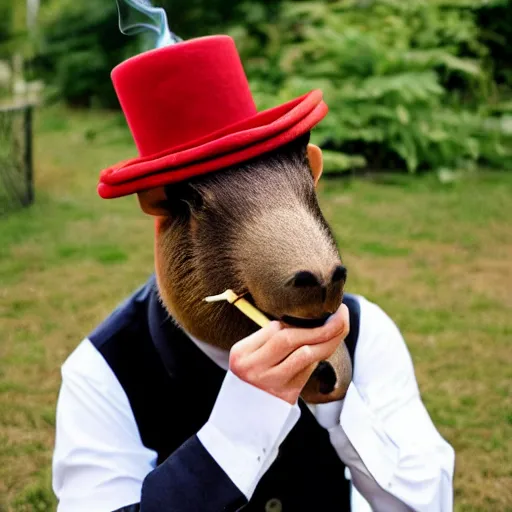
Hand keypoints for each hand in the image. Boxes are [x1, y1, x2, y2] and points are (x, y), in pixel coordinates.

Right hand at [229, 304, 349, 404]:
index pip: (275, 329)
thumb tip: (306, 319)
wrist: (245, 416)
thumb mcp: (249, 355)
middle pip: (289, 339)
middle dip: (318, 324)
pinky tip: (331, 343)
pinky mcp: (287, 396)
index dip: (300, 318)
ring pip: (305, 354)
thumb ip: (270, 339)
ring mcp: (270, 383)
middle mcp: (253, 368)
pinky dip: (321, 353)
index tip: (319, 309)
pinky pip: (308, 369)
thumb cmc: (251, 376)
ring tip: (342, 325)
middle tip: (340, 313)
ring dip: (328, 339)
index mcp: (242, 352)